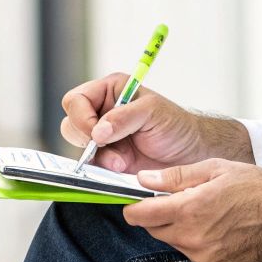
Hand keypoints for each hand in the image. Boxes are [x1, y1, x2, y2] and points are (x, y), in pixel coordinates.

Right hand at [59, 74, 247, 172]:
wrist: (191, 155)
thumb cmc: (176, 126)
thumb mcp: (153, 112)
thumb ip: (123, 117)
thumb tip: (98, 131)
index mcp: (110, 92)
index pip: (76, 100)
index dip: (81, 116)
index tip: (97, 132)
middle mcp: (102, 113)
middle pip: (70, 124)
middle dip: (86, 138)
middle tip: (105, 145)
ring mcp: (103, 139)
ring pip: (78, 148)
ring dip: (98, 157)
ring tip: (121, 162)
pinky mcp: (107, 161)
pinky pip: (90, 167)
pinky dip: (102, 170)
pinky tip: (122, 168)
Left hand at [123, 160, 261, 261]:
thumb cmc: (256, 187)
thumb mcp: (214, 169)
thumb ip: (175, 177)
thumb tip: (143, 179)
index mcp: (189, 210)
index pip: (140, 216)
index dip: (134, 207)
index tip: (137, 202)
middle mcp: (193, 239)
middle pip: (155, 230)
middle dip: (161, 216)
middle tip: (183, 201)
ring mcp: (204, 258)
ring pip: (175, 243)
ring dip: (181, 230)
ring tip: (207, 213)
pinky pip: (193, 255)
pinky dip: (198, 243)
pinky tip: (218, 229)